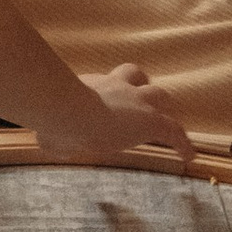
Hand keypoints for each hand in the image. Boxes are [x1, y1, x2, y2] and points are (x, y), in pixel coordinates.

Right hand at [55, 59, 193, 169]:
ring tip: (165, 123)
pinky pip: (175, 131)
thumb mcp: (50, 127)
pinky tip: (188, 156)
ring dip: (162, 107)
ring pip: (159, 95)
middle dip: (139, 86)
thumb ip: (51, 134)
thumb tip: (44, 142)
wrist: (69, 112)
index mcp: (92, 87)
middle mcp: (115, 87)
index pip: (107, 80)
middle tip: (140, 103)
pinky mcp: (152, 120)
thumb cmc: (54, 119)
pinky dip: (183, 143)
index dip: (112, 88)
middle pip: (135, 75)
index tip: (111, 103)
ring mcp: (136, 101)